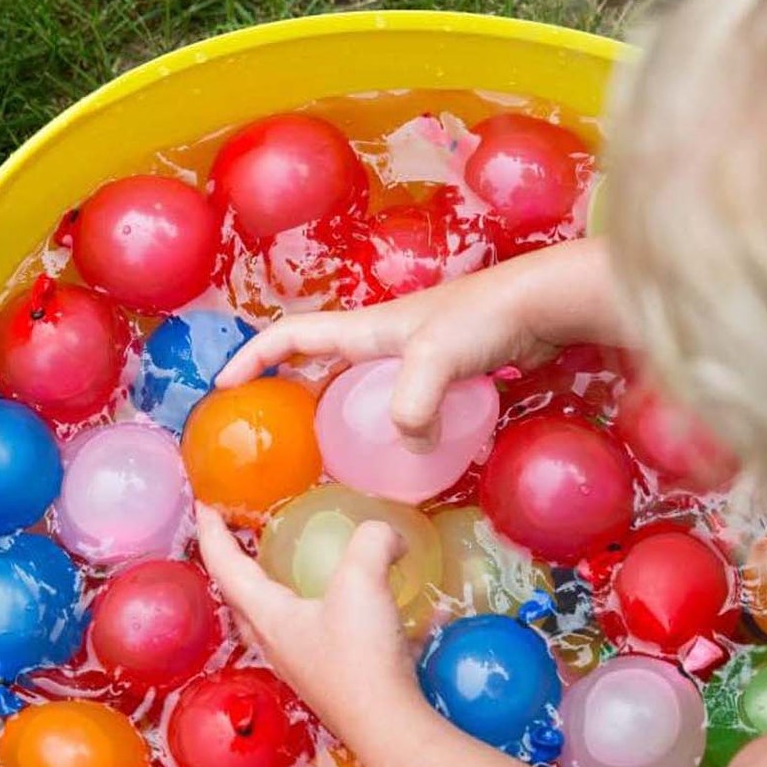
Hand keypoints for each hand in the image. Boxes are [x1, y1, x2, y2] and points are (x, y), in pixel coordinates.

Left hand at [195, 504, 424, 740]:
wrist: (388, 726)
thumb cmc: (360, 656)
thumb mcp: (362, 582)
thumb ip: (371, 543)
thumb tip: (387, 535)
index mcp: (269, 616)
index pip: (226, 568)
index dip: (213, 534)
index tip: (204, 507)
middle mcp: (276, 643)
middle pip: (242, 599)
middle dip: (235, 566)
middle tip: (239, 538)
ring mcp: (301, 666)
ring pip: (274, 621)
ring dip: (273, 592)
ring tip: (286, 570)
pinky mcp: (330, 680)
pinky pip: (312, 635)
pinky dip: (319, 612)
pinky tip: (355, 607)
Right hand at [214, 235, 621, 447]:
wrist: (542, 306)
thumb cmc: (486, 319)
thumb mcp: (438, 359)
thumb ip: (413, 404)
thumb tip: (406, 447)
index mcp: (365, 329)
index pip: (292, 337)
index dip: (254, 358)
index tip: (224, 388)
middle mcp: (382, 341)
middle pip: (320, 366)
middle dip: (290, 395)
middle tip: (274, 438)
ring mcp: (412, 359)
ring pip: (359, 389)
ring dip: (339, 417)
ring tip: (328, 460)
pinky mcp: (443, 375)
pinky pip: (398, 404)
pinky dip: (384, 427)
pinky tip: (396, 458)